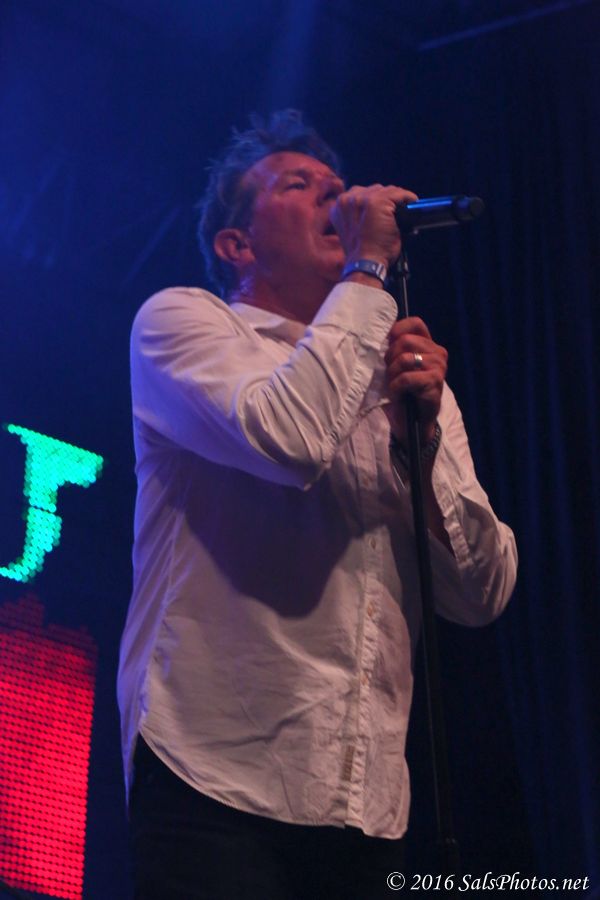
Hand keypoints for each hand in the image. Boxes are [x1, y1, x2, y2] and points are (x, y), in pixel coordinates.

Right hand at [330, 184, 417, 269]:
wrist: (364, 263)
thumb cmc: (361, 253)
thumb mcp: (352, 231)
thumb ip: (358, 216)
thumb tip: (378, 209)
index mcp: (338, 206)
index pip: (361, 194)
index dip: (374, 201)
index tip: (384, 207)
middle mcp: (348, 199)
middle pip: (374, 190)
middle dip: (386, 199)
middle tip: (396, 211)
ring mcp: (363, 199)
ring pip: (387, 191)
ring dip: (397, 200)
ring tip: (404, 208)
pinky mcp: (378, 202)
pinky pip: (399, 194)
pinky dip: (408, 199)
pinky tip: (412, 204)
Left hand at [384, 317, 447, 445]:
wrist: (412, 422)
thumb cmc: (402, 392)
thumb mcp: (395, 366)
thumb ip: (393, 349)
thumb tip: (377, 335)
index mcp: (428, 345)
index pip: (416, 323)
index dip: (398, 329)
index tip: (387, 342)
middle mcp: (437, 353)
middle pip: (405, 341)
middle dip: (390, 357)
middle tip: (389, 373)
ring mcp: (439, 367)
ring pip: (405, 359)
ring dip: (392, 374)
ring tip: (393, 385)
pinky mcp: (435, 382)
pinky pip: (407, 378)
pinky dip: (396, 387)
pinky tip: (397, 394)